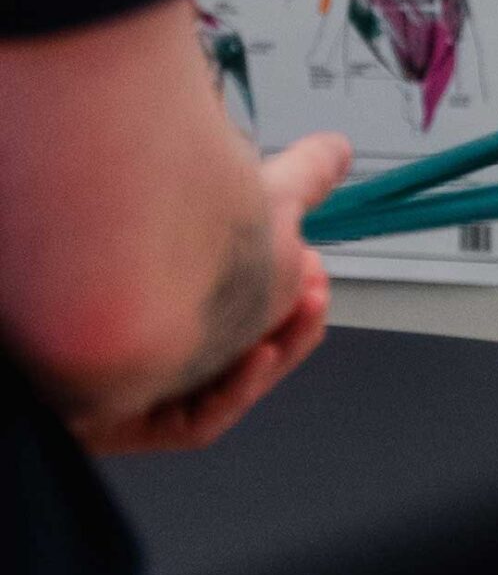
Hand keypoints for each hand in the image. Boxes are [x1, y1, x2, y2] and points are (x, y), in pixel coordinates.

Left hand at [89, 132, 350, 455]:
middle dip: (291, 320)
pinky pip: (190, 420)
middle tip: (317, 289)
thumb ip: (297, 177)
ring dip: (275, 354)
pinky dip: (234, 392)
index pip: (241, 309)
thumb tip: (336, 151)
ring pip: (220, 385)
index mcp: (170, 289)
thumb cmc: (149, 228)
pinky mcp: (121, 423)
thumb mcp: (244, 192)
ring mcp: (133, 385)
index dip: (291, 295)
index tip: (317, 269)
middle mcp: (145, 338)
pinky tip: (259, 354)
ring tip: (305, 313)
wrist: (83, 272)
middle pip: (235, 347)